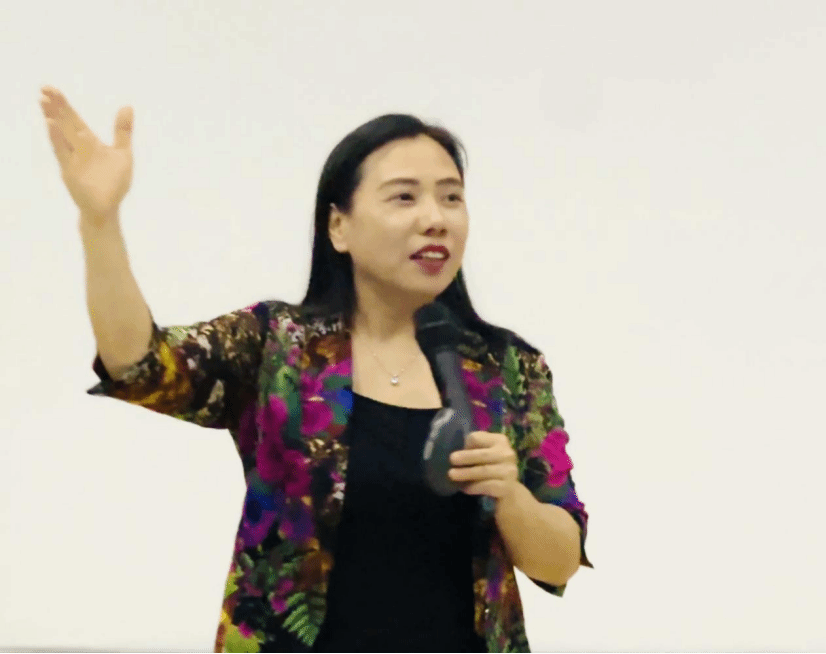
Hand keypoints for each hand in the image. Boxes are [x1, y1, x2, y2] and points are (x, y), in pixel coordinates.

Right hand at [40, 86, 133, 223]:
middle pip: (65, 124)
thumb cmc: (115, 182)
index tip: (51, 89)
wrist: (108, 207)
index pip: (74, 119)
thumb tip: (127, 106)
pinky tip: (51, 124)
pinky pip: (62, 152)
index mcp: (89, 142)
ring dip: (53, 119)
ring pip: (61, 135)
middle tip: (45, 89)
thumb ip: (122, 131)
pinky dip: (57, 138)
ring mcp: (72, 159)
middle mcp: (78, 148)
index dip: (64, 105)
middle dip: (56, 107)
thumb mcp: (123, 153)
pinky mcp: (70, 170)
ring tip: (44, 102)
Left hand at [448, 431, 518, 501]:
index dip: (467, 444)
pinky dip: (474, 487)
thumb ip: (473, 450)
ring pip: (484, 470)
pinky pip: (487, 486)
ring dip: (466, 473)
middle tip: (451, 460)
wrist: (509, 492)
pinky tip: (465, 489)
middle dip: (466, 457)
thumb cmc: (491, 469)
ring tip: (452, 475)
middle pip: (482, 454)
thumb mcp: (484, 456)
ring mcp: (509, 471)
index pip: (478, 438)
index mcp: (499, 441)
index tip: (461, 451)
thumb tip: (456, 454)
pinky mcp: (507, 487)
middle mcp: (507, 454)